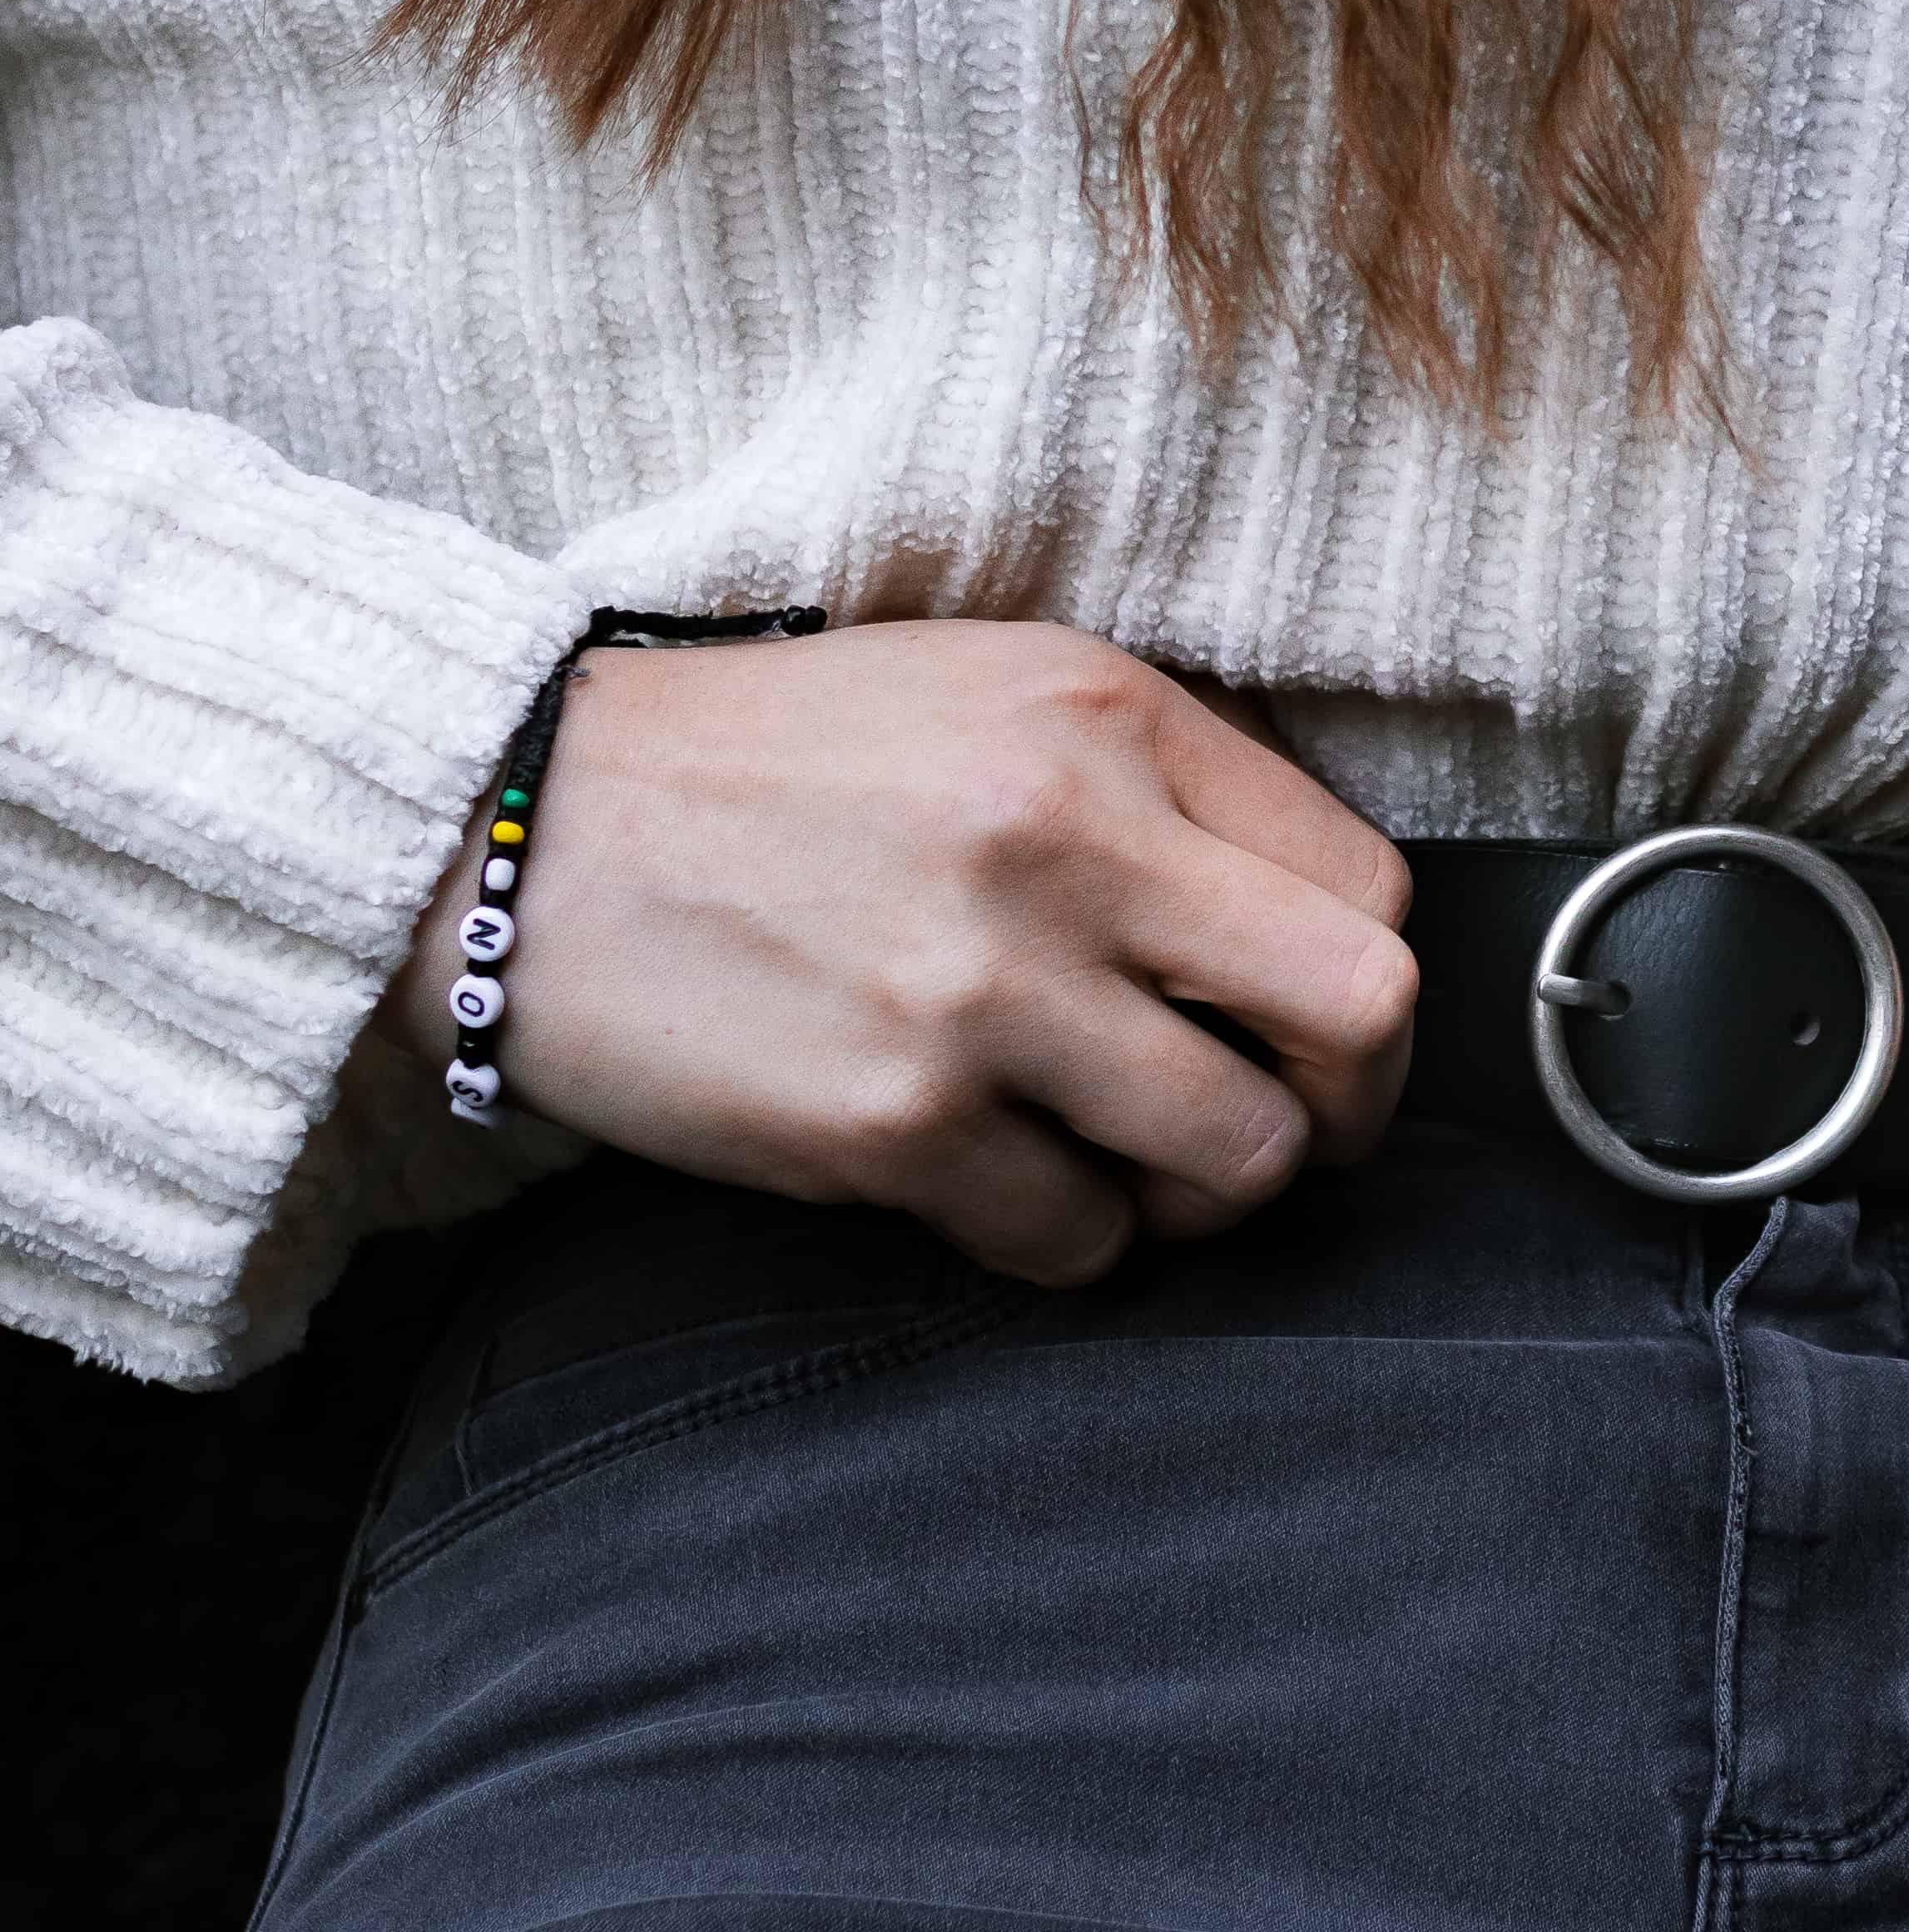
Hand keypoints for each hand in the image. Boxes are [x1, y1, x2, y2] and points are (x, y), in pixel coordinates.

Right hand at [377, 621, 1415, 1284]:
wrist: (517, 830)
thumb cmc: (770, 765)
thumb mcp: (992, 688)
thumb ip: (1164, 776)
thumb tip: (1308, 915)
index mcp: (1110, 717)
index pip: (1368, 885)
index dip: (1359, 981)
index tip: (1311, 1026)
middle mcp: (1068, 842)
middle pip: (1358, 1017)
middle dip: (1351, 1101)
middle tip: (1291, 1122)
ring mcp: (982, 992)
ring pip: (1243, 1159)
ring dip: (1210, 1192)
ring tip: (1137, 1163)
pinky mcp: (891, 1125)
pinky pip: (1079, 1242)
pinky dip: (1069, 1238)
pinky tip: (1009, 1185)